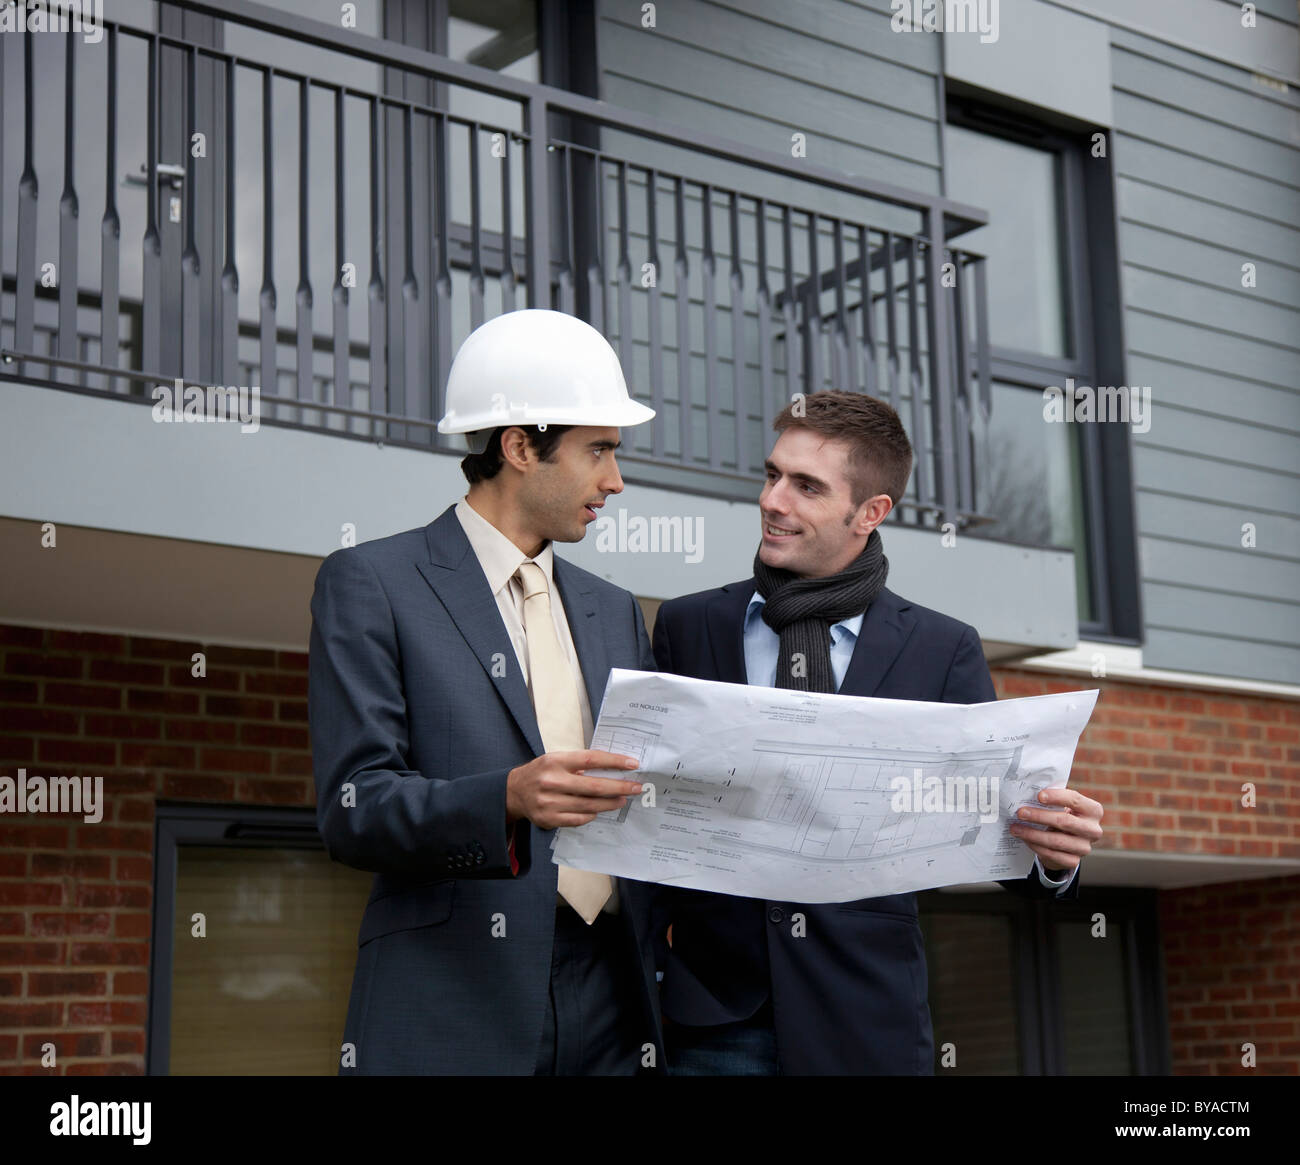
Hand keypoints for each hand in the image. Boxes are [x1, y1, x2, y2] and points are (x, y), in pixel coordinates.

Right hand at [506, 750, 642, 830]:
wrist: (514, 792)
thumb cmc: (541, 773)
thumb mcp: (556, 759)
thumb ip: (579, 763)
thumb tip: (612, 769)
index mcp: (556, 761)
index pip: (591, 759)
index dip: (614, 762)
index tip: (632, 764)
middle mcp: (552, 781)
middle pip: (594, 786)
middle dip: (619, 787)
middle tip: (636, 787)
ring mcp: (550, 803)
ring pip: (589, 805)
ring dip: (609, 803)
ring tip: (622, 799)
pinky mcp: (549, 819)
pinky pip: (578, 819)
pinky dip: (591, 815)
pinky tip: (599, 811)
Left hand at [1009, 787, 1103, 871]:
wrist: (1067, 841)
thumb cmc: (1063, 816)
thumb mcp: (1063, 806)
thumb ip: (1052, 800)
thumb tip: (1027, 793)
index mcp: (1093, 810)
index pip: (1075, 800)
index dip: (1057, 797)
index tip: (1038, 796)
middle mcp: (1093, 830)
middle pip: (1064, 821)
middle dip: (1039, 816)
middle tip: (1020, 813)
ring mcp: (1085, 847)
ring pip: (1056, 841)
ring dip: (1033, 834)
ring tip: (1016, 828)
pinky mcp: (1074, 861)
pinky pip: (1052, 854)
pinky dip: (1036, 846)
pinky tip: (1025, 839)